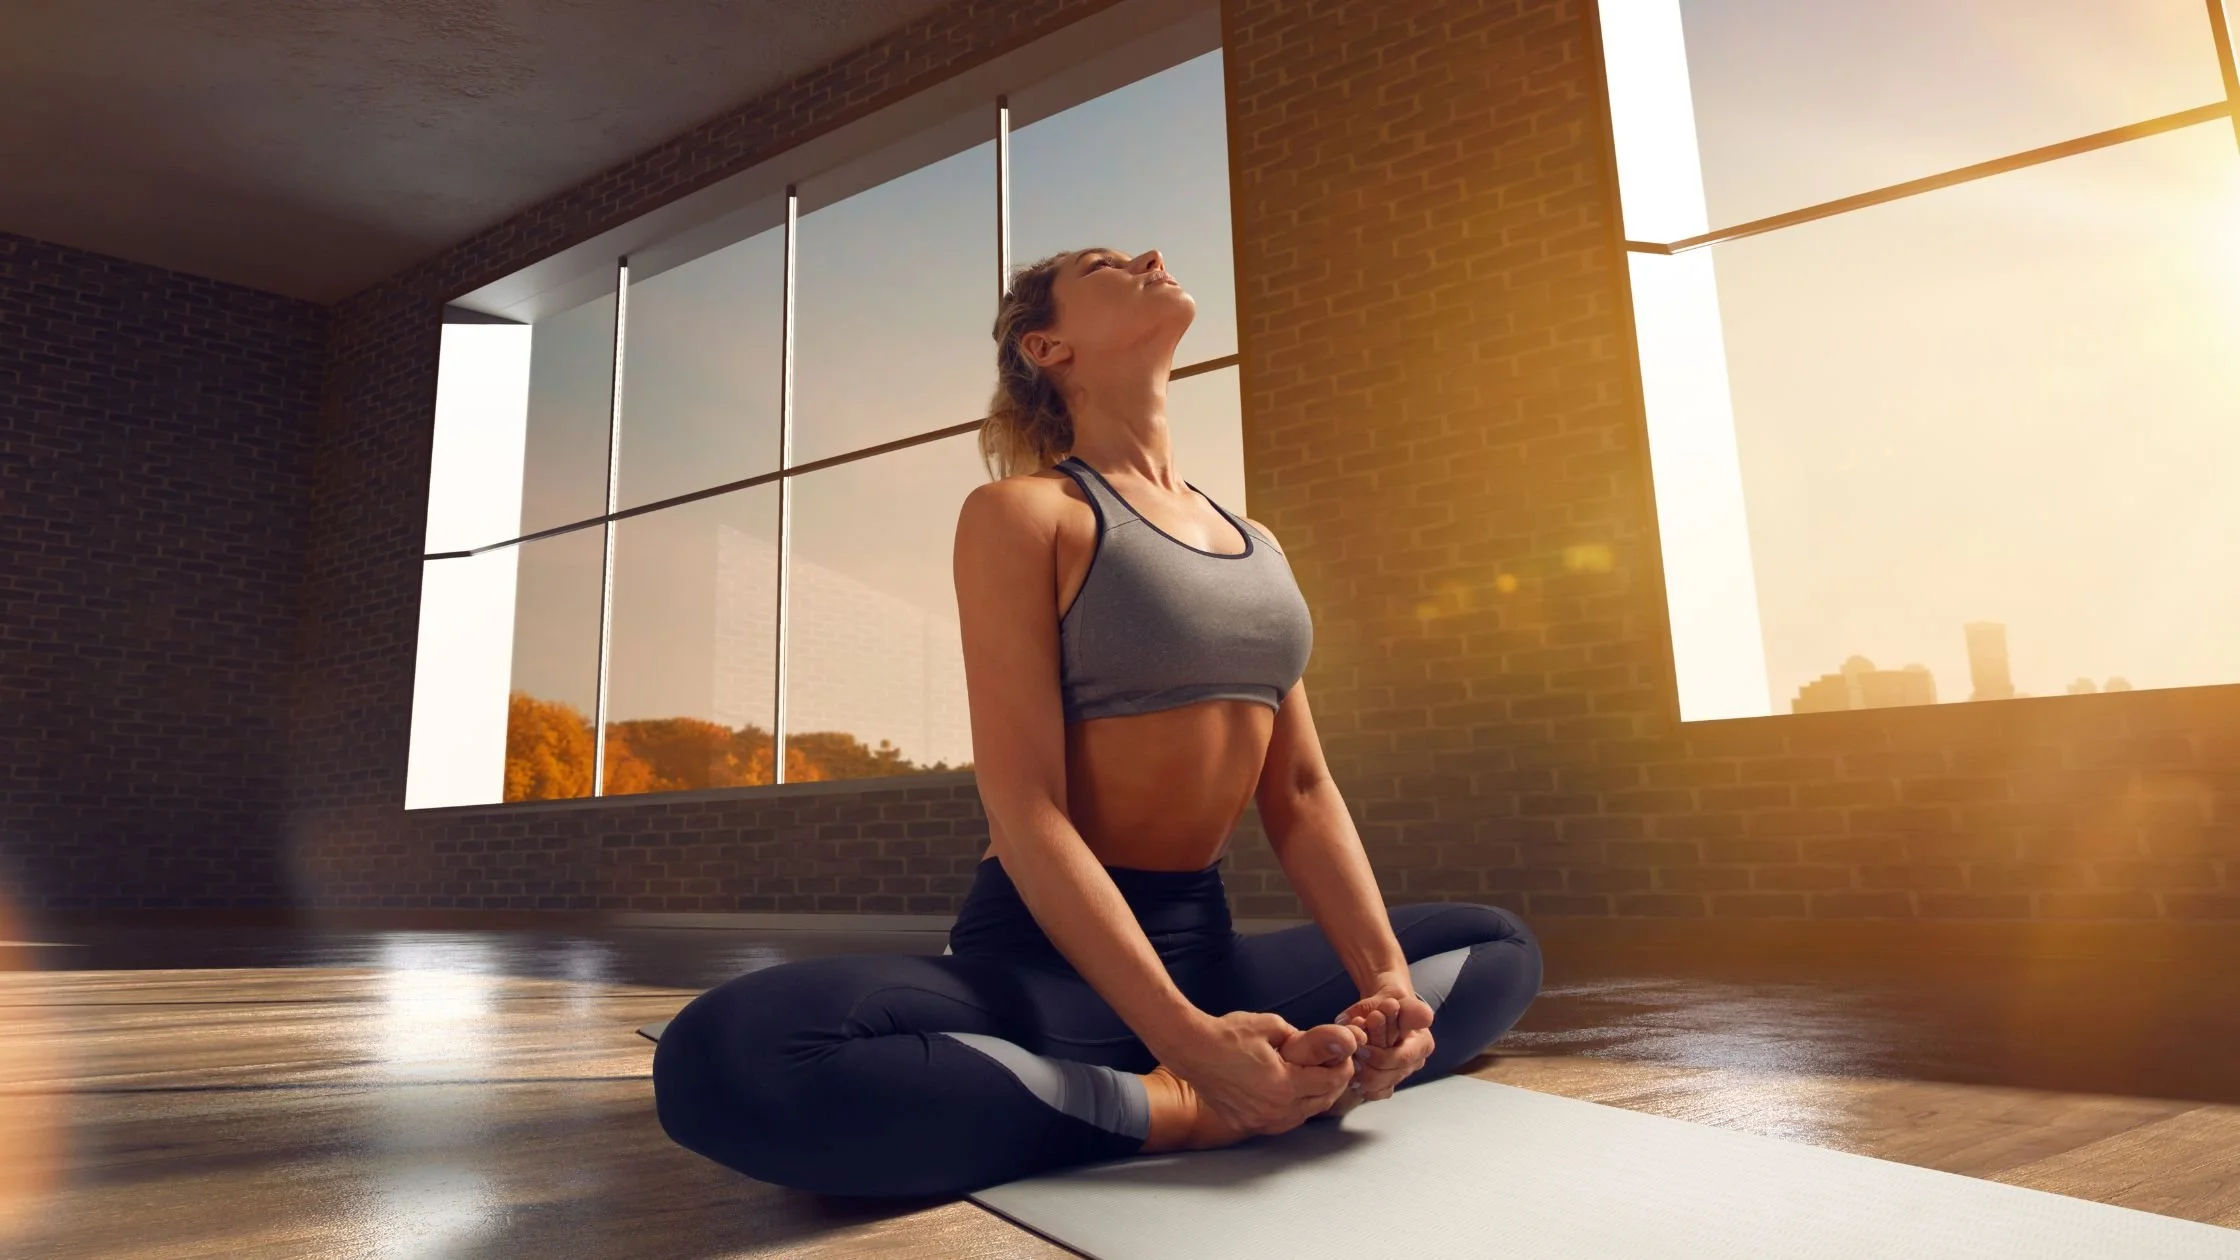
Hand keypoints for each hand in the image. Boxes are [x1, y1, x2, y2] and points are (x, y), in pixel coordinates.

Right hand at [1163, 1010, 1361, 1137]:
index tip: (1344, 1058)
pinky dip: (1289, 1109)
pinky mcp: (1244, 1123)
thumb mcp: (1272, 1026)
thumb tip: (1327, 1042)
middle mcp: (1273, 1110)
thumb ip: (1304, 1038)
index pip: (1329, 1082)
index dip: (1343, 1068)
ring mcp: (1258, 1121)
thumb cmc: (1228, 1035)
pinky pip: (1278, 1122)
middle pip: (1319, 1103)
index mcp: (1284, 1085)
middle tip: (1334, 1068)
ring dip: (1312, 1100)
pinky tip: (1289, 1094)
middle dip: (1332, 1085)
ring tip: (1314, 1080)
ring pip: (1300, 1116)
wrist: (1191, 1048)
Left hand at [1333, 980, 1435, 1100]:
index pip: (1401, 1059)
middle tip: (1351, 1055)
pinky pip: (1373, 1094)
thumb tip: (1427, 1018)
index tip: (1361, 1046)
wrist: (1377, 1011)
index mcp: (1422, 1044)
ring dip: (1361, 1076)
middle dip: (1367, 1065)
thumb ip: (1411, 1008)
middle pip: (1388, 1076)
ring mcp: (1399, 1075)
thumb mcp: (1397, 999)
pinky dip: (1361, 1086)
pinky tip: (1352, 1075)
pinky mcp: (1386, 1084)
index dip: (1379, 1056)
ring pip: (1379, 1087)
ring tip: (1349, 1062)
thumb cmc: (1385, 1005)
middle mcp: (1414, 1063)